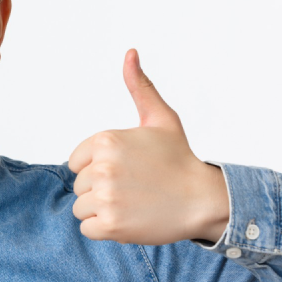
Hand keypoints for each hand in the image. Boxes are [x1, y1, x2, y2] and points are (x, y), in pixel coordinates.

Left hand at [68, 49, 228, 245]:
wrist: (204, 200)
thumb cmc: (179, 159)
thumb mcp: (161, 118)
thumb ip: (140, 87)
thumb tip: (130, 52)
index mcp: (105, 140)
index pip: (77, 162)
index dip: (98, 168)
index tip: (127, 170)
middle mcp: (102, 167)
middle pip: (79, 186)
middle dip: (101, 189)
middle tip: (135, 188)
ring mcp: (106, 196)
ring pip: (81, 208)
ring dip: (102, 210)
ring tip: (132, 203)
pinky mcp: (110, 224)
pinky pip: (87, 228)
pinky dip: (105, 229)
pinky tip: (129, 219)